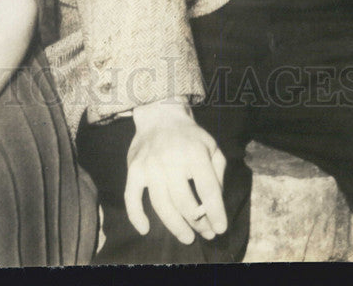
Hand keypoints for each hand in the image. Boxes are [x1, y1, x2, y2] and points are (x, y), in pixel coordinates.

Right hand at [125, 102, 226, 244]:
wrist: (160, 114)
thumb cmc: (190, 136)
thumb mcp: (212, 148)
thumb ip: (218, 175)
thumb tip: (213, 206)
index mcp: (195, 153)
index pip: (208, 190)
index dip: (215, 213)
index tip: (220, 229)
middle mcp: (171, 159)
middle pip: (185, 203)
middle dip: (198, 223)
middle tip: (206, 233)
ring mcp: (150, 165)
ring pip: (162, 205)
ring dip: (175, 226)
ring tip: (187, 237)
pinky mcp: (134, 169)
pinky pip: (132, 197)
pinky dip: (136, 216)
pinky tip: (144, 229)